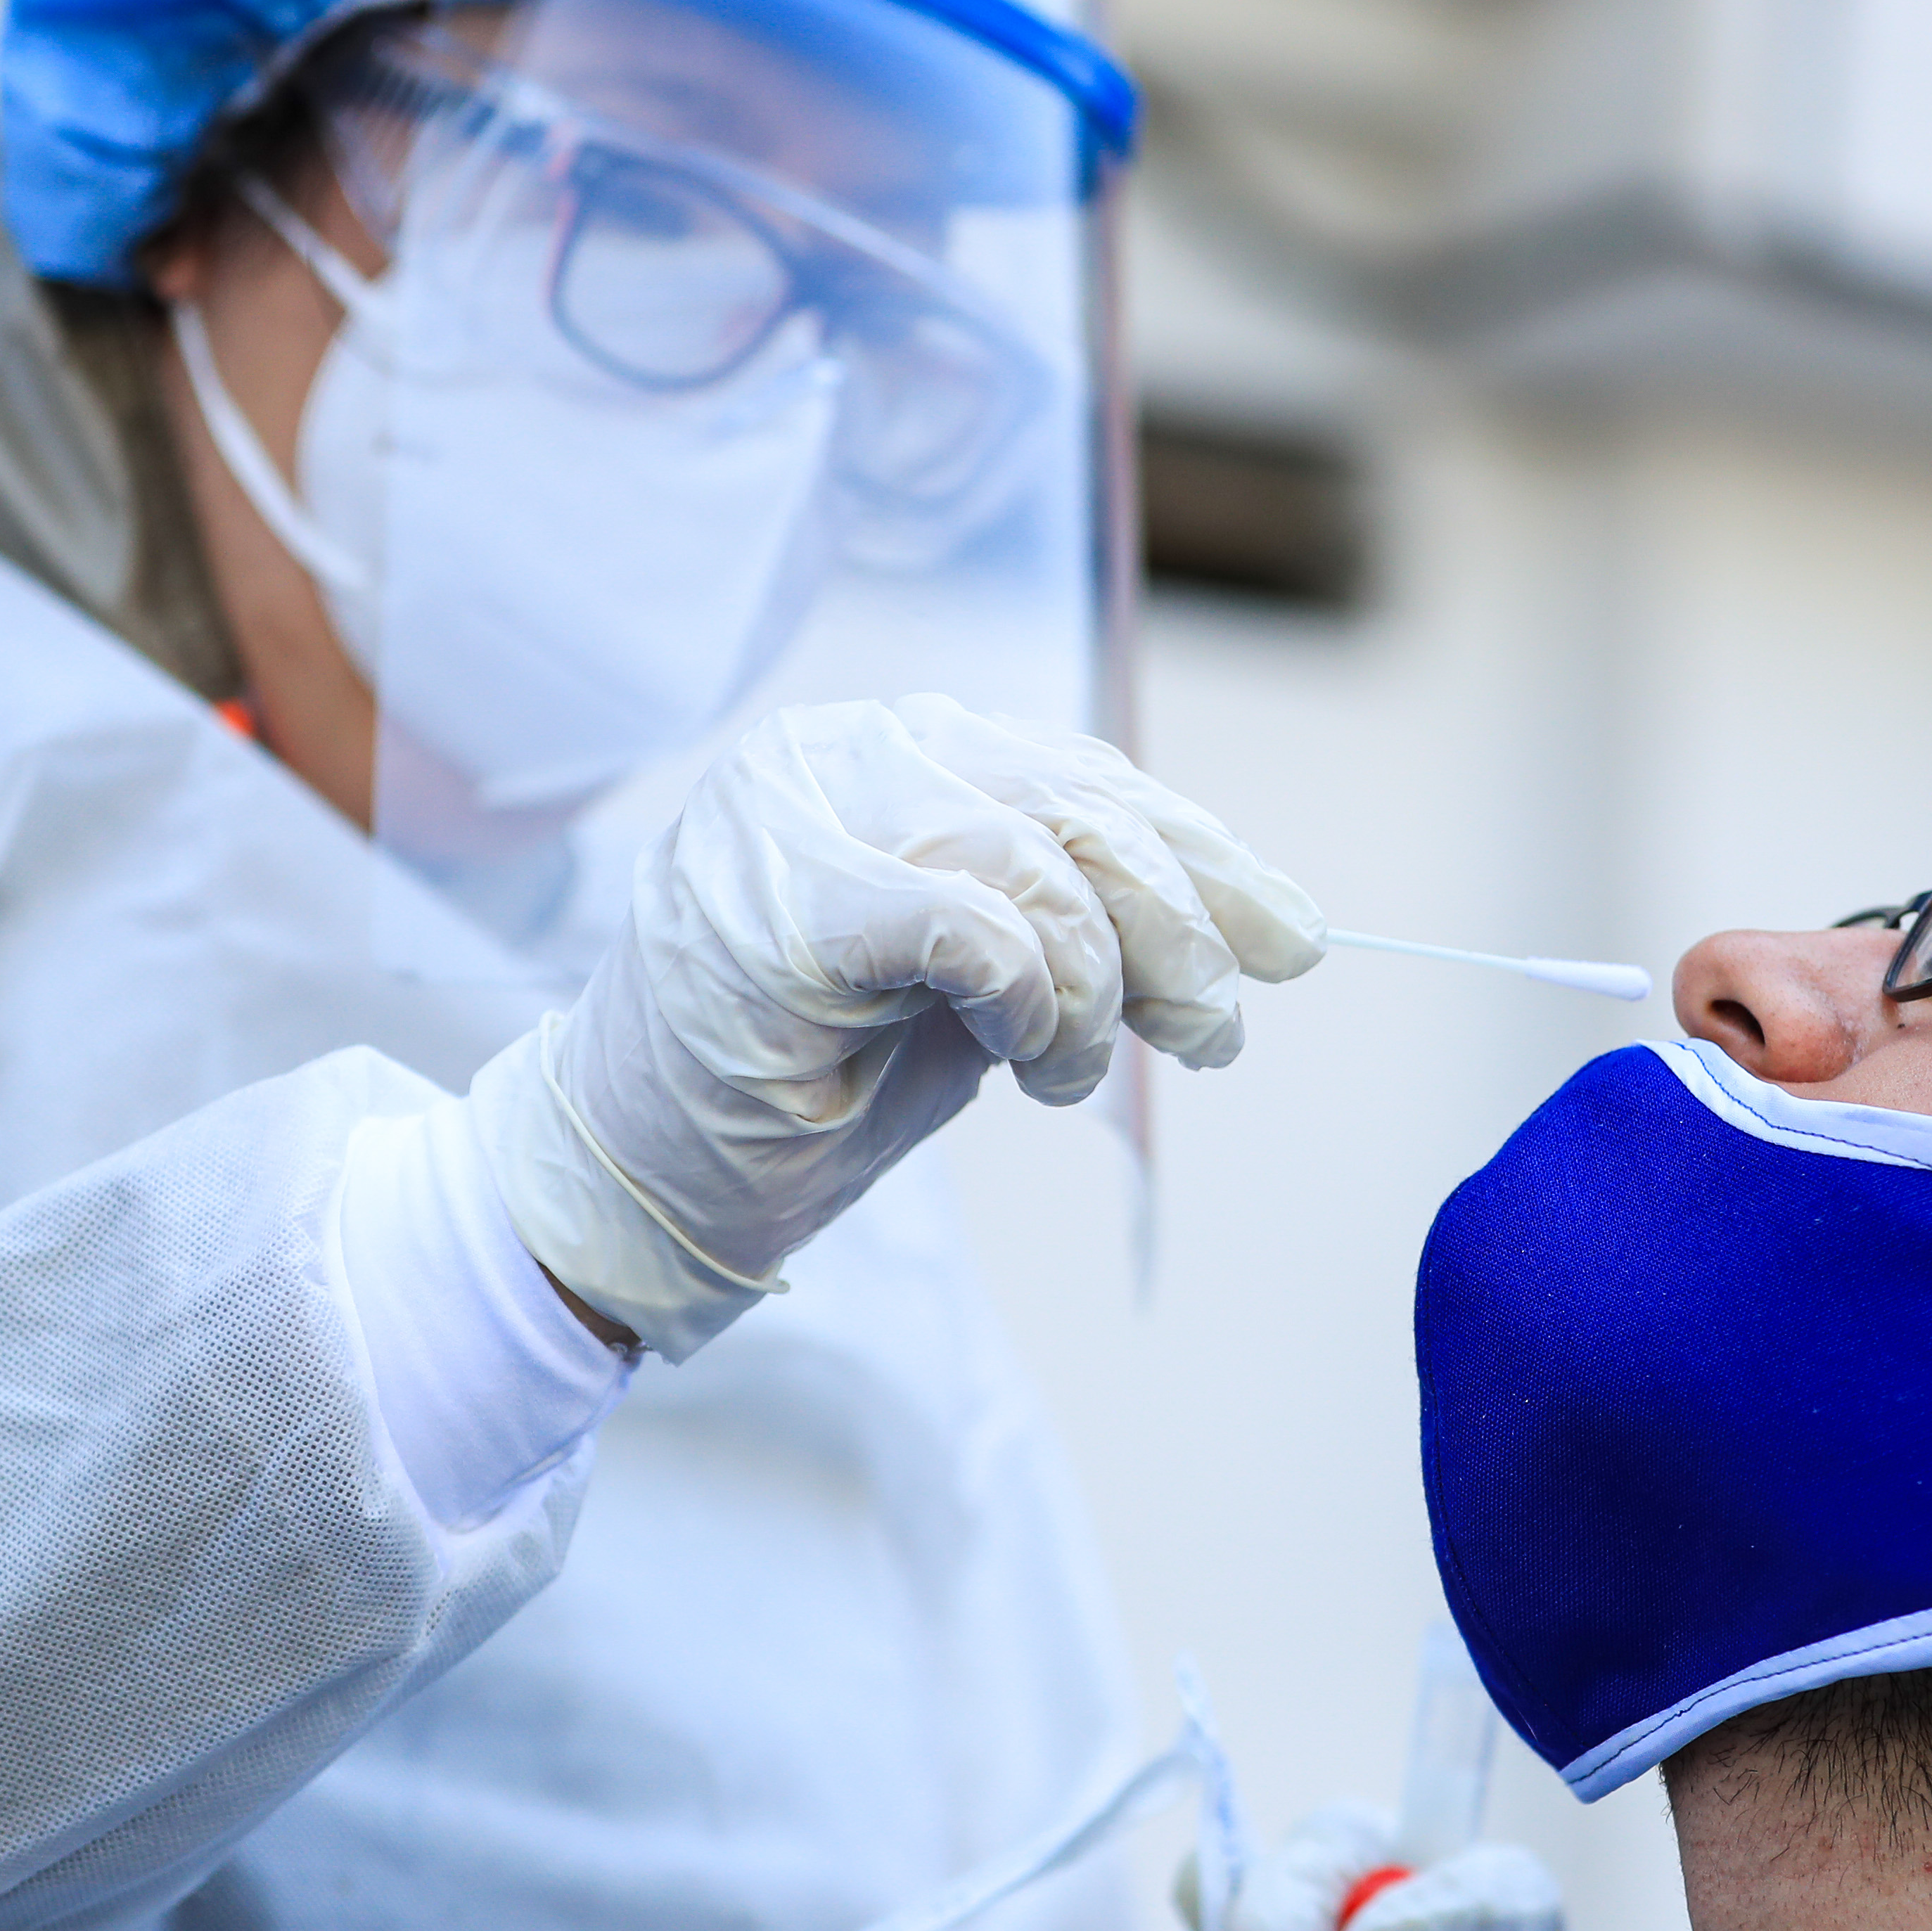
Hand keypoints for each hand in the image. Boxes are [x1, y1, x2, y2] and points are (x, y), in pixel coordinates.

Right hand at [469, 697, 1322, 1354]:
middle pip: (1075, 804)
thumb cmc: (810, 1085)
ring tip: (1076, 1073)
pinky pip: (975, 925)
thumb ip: (1086, 927)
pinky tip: (1025, 1058)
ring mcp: (796, 814)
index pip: (1080, 772)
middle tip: (1218, 1030)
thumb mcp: (982, 986)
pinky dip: (1032, 998)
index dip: (1201, 854)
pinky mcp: (783, 903)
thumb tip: (1258, 926)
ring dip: (1099, 986)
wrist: (643, 1181)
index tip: (1288, 939)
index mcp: (886, 749)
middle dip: (1182, 923)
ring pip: (1037, 860)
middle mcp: (836, 751)